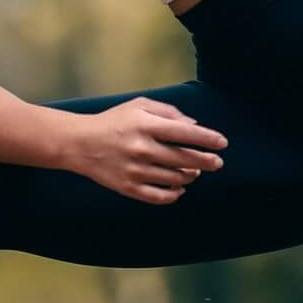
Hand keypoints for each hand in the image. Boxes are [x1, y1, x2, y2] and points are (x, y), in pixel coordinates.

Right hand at [64, 98, 227, 204]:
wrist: (79, 143)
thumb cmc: (114, 121)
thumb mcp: (139, 106)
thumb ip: (168, 112)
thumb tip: (194, 125)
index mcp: (145, 125)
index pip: (185, 133)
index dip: (207, 139)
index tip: (223, 143)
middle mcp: (141, 148)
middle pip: (185, 159)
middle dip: (206, 161)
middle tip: (218, 163)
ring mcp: (135, 170)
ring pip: (175, 179)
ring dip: (190, 176)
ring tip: (194, 172)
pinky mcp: (128, 188)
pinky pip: (159, 196)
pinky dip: (174, 194)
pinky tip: (180, 188)